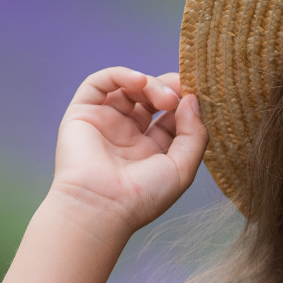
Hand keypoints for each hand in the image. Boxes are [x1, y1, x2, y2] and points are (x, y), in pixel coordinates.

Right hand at [51, 67, 206, 230]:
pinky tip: (140, 83)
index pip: (172, 117)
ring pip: (129, 87)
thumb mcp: (182, 169)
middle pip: (152, 98)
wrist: (100, 207)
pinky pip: (100, 83)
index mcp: (150, 151)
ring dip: (151, 84)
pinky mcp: (83, 113)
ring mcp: (105, 123)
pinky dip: (121, 75)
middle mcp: (127, 135)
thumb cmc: (142, 197)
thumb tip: (192, 100)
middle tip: (183, 91)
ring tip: (165, 98)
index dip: (186, 103)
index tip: (199, 97)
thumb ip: (194, 134)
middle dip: (170, 89)